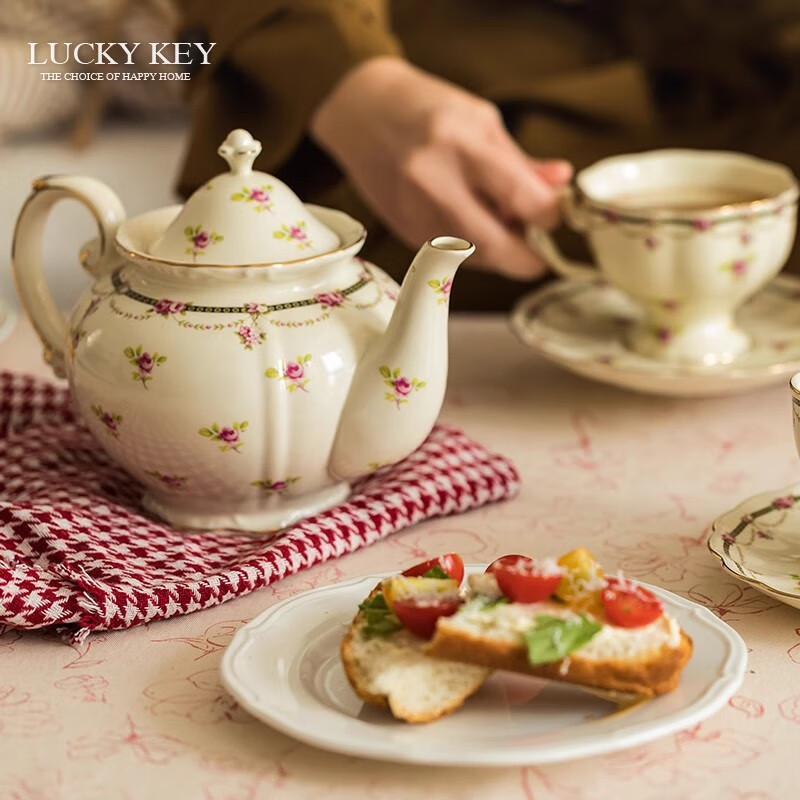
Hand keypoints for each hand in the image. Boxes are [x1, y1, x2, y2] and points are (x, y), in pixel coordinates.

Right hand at [310, 57, 571, 279]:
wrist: (360, 113)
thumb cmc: (425, 108)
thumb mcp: (480, 120)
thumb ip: (520, 162)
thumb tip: (561, 185)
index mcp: (459, 144)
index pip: (520, 197)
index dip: (548, 216)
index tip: (555, 216)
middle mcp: (432, 183)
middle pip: (493, 246)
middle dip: (525, 259)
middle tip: (540, 256)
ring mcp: (414, 213)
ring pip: (473, 258)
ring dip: (498, 254)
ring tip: (504, 228)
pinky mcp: (405, 232)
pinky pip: (451, 256)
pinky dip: (472, 250)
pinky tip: (474, 227)